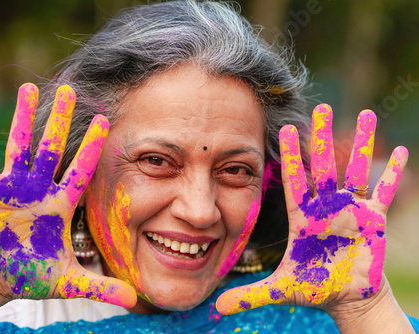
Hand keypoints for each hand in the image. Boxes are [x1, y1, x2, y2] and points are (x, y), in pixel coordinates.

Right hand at [0, 83, 135, 307]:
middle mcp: (39, 189)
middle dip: (60, 120)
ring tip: (29, 89)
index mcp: (60, 204)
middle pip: (51, 147)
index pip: (80, 170)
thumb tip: (134, 300)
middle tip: (70, 89)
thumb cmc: (31, 274)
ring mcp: (12, 188)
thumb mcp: (69, 281)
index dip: (91, 146)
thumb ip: (100, 287)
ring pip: (18, 147)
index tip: (104, 119)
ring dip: (23, 119)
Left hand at [216, 104, 407, 314]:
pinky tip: (398, 151)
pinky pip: (384, 192)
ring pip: (356, 171)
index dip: (292, 156)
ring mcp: (351, 210)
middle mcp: (326, 207)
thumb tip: (216, 307)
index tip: (286, 128)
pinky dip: (391, 173)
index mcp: (303, 217)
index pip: (295, 180)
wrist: (346, 296)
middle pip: (324, 166)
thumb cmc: (315, 288)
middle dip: (322, 138)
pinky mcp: (374, 220)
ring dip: (362, 144)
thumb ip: (250, 295)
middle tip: (321, 107)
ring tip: (367, 115)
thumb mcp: (281, 290)